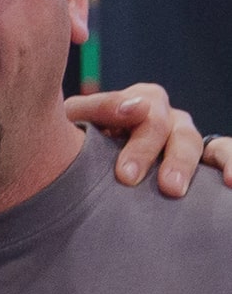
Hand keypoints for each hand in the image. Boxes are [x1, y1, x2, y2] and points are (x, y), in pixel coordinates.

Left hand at [68, 84, 231, 195]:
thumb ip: (88, 114)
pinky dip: (229, 164)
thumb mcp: (78, 126)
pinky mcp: (203, 166)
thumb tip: (112, 109)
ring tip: (172, 190)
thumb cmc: (84, 153)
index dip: (127, 112)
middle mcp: (167, 121)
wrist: (97, 186)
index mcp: (139, 105)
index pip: (139, 103)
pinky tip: (229, 182)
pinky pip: (224, 156)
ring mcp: (185, 142)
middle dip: (145, 148)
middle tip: (127, 177)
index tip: (123, 126)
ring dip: (183, 163)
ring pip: (191, 141)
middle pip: (165, 124)